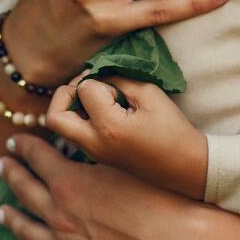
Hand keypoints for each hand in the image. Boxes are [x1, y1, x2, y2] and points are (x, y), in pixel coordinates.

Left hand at [0, 135, 227, 239]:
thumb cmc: (163, 200)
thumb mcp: (126, 165)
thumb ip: (95, 157)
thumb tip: (80, 148)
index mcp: (70, 182)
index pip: (36, 157)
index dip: (23, 147)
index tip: (15, 142)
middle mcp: (59, 215)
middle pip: (24, 190)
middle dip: (11, 174)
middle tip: (2, 165)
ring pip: (24, 230)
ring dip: (10, 217)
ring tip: (1, 209)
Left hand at [44, 76, 208, 199]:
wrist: (185, 167)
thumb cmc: (173, 129)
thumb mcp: (150, 93)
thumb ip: (120, 78)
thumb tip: (98, 72)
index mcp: (109, 127)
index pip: (84, 89)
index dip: (99, 78)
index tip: (119, 84)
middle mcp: (94, 144)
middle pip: (53, 117)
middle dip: (65, 95)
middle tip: (88, 88)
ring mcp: (93, 154)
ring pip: (60, 127)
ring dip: (71, 107)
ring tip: (98, 100)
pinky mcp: (96, 156)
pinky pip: (74, 133)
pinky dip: (80, 118)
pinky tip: (104, 112)